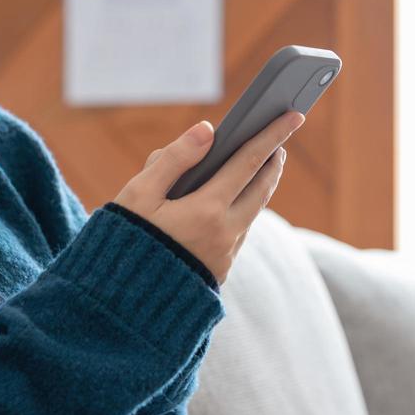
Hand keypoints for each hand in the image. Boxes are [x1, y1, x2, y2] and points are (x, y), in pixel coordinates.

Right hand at [111, 110, 304, 285]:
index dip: (272, 135)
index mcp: (206, 210)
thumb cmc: (124, 238)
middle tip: (279, 140)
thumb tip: (208, 131)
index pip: (250, 162)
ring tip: (260, 165)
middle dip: (273, 161)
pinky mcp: (220, 270)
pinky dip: (243, 209)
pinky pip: (239, 232)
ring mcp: (225, 255)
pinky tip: (234, 199)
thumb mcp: (139, 193)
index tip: (294, 115)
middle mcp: (224, 234)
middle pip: (262, 188)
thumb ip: (175, 158)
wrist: (120, 299)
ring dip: (260, 186)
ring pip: (252, 212)